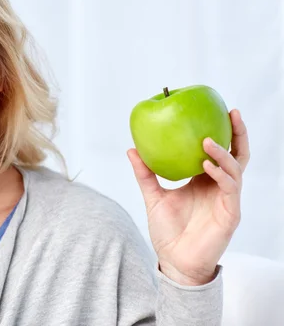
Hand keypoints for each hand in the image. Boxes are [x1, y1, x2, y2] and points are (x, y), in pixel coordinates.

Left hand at [127, 109, 249, 285]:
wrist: (174, 261)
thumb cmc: (168, 231)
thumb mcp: (153, 196)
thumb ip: (145, 174)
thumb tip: (131, 149)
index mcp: (205, 180)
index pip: (220, 151)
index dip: (223, 132)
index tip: (218, 110)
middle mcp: (219, 186)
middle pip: (237, 154)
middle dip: (238, 133)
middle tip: (232, 113)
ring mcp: (227, 199)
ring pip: (236, 168)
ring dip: (223, 153)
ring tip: (206, 141)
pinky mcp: (230, 213)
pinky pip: (229, 189)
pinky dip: (220, 174)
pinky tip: (206, 166)